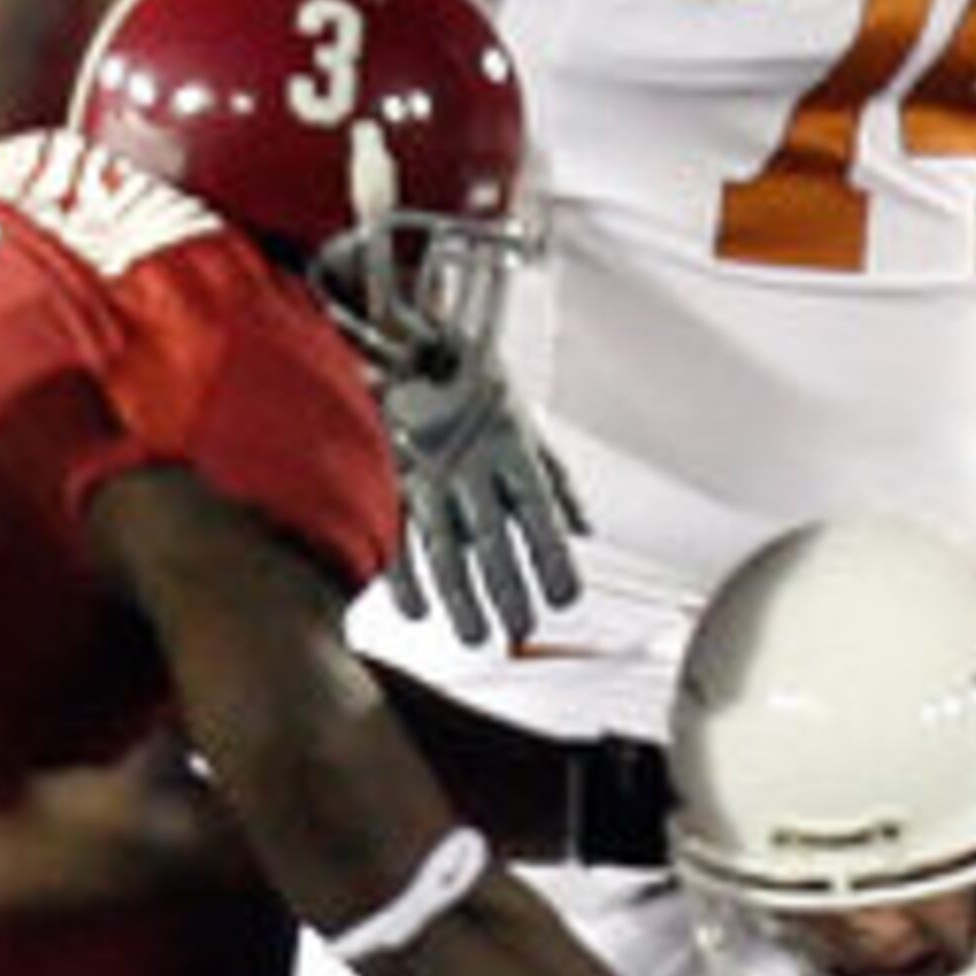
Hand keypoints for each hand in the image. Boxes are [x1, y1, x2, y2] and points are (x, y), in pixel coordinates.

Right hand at [379, 336, 584, 649]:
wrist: (404, 338)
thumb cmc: (473, 386)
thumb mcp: (525, 425)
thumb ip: (557, 480)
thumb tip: (586, 530)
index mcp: (510, 447)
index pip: (538, 512)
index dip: (552, 557)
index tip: (567, 599)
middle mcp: (470, 464)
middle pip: (492, 538)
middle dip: (508, 588)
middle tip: (522, 629)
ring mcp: (426, 472)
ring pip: (444, 546)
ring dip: (461, 596)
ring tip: (477, 638)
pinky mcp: (389, 478)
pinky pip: (396, 533)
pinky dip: (405, 575)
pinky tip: (419, 614)